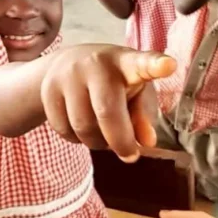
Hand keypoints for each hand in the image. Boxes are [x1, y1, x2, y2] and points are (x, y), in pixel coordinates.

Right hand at [41, 45, 176, 161]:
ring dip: (97, 142)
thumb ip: (142, 116)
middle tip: (130, 156)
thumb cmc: (112, 81)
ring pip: (83, 127)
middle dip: (120, 141)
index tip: (168, 66)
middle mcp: (95, 64)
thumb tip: (147, 142)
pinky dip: (76, 139)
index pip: (141, 63)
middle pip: (107, 112)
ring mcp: (67, 76)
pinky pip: (64, 130)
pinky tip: (82, 129)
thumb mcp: (133, 92)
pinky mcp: (48, 91)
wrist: (65, 63)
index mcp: (125, 62)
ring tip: (104, 136)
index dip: (155, 65)